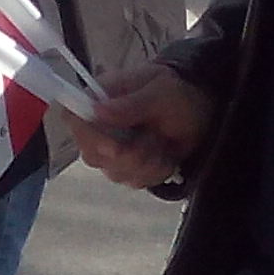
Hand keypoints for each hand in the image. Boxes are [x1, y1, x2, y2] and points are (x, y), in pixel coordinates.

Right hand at [77, 60, 210, 189]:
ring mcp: (111, 150)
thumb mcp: (161, 92)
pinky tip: (166, 156)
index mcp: (98, 99)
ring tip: (164, 144)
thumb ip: (132, 104)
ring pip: (115, 173)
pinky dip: (156, 172)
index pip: (73, 119)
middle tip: (155, 140)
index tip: (115, 146)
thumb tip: (97, 111)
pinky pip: (134, 181)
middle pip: (93, 154)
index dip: (88, 136)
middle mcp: (98, 127)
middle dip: (129, 155)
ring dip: (147, 163)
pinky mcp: (127, 167)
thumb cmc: (176, 92)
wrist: (200, 108)